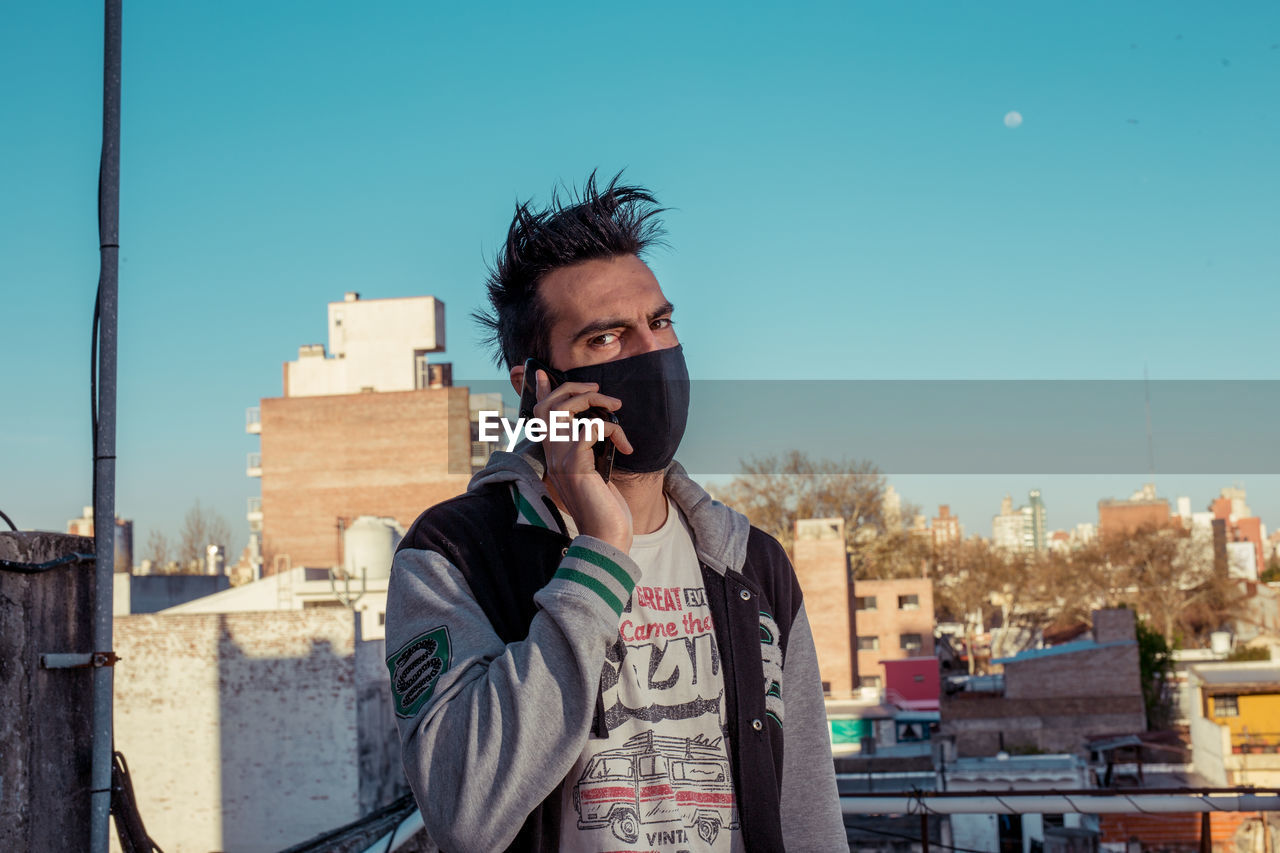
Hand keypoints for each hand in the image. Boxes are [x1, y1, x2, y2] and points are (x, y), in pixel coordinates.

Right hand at [533, 370, 634, 551]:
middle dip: (573, 389)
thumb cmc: (604, 508)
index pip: (541, 417)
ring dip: (594, 401)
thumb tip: (599, 428)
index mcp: (555, 456)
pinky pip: (591, 428)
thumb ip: (590, 452)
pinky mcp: (576, 465)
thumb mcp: (595, 473)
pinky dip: (613, 429)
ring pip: (564, 410)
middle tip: (599, 392)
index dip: (542, 392)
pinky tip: (625, 448)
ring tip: (616, 409)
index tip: (543, 373)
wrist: (606, 538)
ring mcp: (561, 460)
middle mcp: (552, 456)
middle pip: (548, 406)